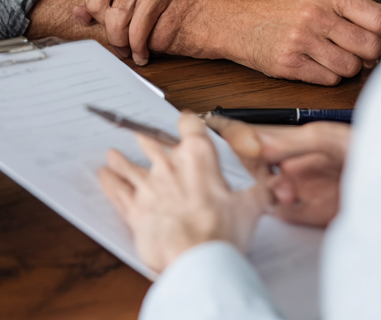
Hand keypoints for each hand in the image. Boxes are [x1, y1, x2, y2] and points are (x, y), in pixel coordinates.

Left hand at [68, 0, 226, 64]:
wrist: (211, 3)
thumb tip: (76, 11)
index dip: (91, 10)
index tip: (93, 21)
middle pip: (98, 2)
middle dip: (105, 28)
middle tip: (117, 40)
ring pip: (117, 17)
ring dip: (121, 41)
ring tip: (129, 50)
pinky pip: (139, 27)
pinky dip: (138, 46)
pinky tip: (142, 53)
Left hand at [99, 112, 271, 272]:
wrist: (194, 258)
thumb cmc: (221, 233)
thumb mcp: (251, 209)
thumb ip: (262, 194)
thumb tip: (277, 189)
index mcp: (197, 158)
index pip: (189, 126)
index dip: (186, 122)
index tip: (184, 121)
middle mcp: (169, 166)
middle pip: (152, 142)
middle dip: (146, 138)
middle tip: (138, 131)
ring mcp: (148, 186)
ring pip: (129, 166)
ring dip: (120, 160)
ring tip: (112, 153)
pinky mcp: (134, 210)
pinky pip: (117, 192)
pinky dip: (108, 183)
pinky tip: (102, 176)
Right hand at [150, 0, 380, 85]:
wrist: (233, 18)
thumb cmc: (280, 6)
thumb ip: (354, 2)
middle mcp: (316, 14)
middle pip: (371, 48)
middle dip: (366, 54)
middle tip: (354, 50)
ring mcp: (301, 40)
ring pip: (350, 68)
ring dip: (344, 66)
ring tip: (326, 54)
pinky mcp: (289, 64)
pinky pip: (328, 80)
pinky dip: (324, 75)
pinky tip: (309, 62)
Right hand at [206, 114, 350, 226]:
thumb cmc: (370, 150)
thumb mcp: (326, 138)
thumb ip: (289, 141)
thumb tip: (256, 142)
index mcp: (296, 141)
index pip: (259, 139)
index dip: (238, 139)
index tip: (218, 139)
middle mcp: (298, 164)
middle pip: (260, 168)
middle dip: (254, 171)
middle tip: (258, 172)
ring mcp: (306, 190)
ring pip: (271, 193)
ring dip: (270, 192)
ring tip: (282, 191)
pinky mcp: (317, 215)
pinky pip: (289, 215)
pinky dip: (282, 212)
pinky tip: (287, 205)